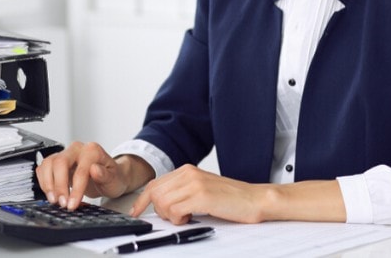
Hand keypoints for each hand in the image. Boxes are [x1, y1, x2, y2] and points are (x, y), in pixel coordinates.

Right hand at [36, 141, 136, 210]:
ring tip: (54, 200)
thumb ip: (105, 175)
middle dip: (58, 186)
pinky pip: (44, 168)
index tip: (72, 204)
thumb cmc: (113, 177)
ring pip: (48, 164)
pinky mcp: (57, 162)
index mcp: (92, 151)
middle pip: (60, 162)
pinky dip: (44, 182)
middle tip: (61, 203)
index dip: (75, 189)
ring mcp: (66, 154)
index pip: (81, 170)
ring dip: (48, 184)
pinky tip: (51, 194)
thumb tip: (95, 169)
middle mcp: (77, 149)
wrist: (109, 176)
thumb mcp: (114, 179)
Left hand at [130, 164, 267, 224]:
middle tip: (176, 216)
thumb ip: (182, 191)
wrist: (254, 199)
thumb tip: (160, 203)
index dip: (142, 201)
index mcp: (187, 170)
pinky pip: (175, 210)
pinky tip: (190, 218)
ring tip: (186, 217)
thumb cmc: (230, 198)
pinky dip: (179, 219)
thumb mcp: (201, 189)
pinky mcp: (202, 196)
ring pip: (162, 203)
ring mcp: (195, 183)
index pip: (154, 184)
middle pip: (154, 193)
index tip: (136, 212)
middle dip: (159, 210)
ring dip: (170, 216)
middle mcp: (188, 173)